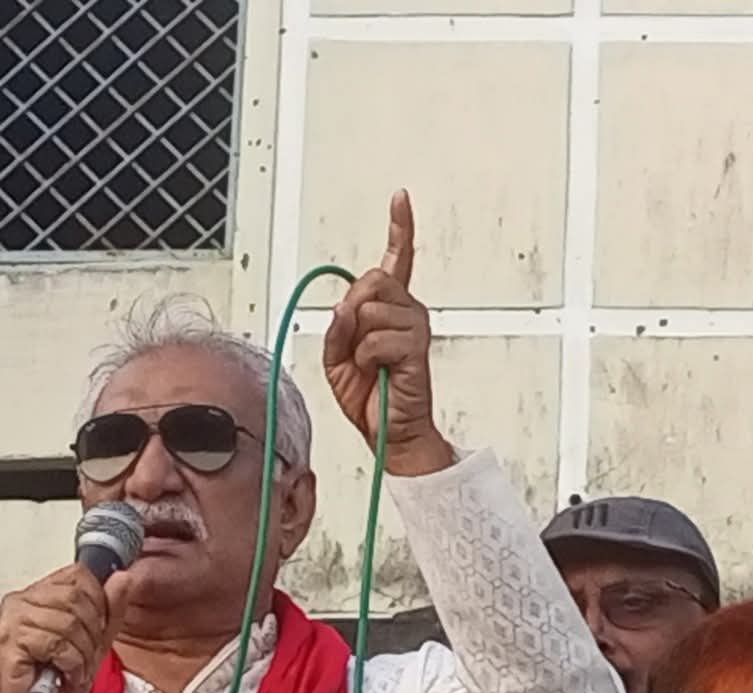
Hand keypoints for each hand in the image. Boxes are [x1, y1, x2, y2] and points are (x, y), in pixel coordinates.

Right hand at [0, 564, 129, 692]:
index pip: (79, 576)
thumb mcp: (96, 641)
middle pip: (77, 598)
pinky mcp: (10, 641)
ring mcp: (13, 619)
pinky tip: (62, 674)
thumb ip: (111, 609)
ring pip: (69, 622)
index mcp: (40, 594)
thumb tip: (122, 578)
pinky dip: (69, 665)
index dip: (97, 604)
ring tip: (71, 669)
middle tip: (82, 657)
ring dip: (81, 654)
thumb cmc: (58, 682)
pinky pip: (57, 643)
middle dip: (91, 634)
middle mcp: (22, 601)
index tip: (94, 631)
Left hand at [322, 189, 454, 477]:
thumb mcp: (336, 359)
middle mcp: (408, 311)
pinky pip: (375, 338)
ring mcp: (415, 327)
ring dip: (358, 342)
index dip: (399, 228)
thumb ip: (336, 328)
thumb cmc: (368, 397)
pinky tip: (379, 372)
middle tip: (356, 346)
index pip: (396, 260)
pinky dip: (367, 358)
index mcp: (390, 309)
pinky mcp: (416, 347)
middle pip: (370, 281)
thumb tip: (345, 307)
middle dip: (352, 313)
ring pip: (369, 309)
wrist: (389, 433)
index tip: (401, 199)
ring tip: (370, 365)